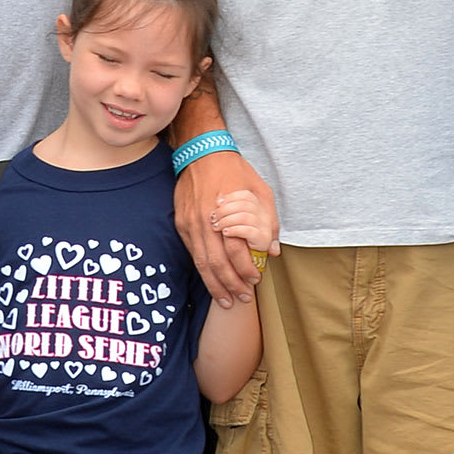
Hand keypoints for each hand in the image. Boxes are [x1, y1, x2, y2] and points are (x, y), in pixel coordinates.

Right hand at [174, 150, 271, 306]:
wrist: (201, 152)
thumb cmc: (234, 171)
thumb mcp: (260, 191)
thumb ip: (268, 222)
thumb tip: (271, 250)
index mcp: (227, 213)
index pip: (235, 251)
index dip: (245, 270)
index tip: (255, 280)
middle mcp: (206, 222)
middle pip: (217, 263)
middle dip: (230, 285)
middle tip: (242, 299)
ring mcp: (191, 224)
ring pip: (201, 263)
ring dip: (214, 285)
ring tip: (225, 300)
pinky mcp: (182, 223)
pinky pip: (192, 252)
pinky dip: (202, 270)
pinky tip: (211, 280)